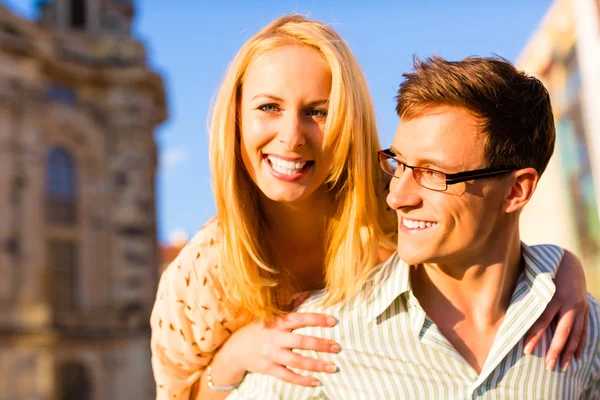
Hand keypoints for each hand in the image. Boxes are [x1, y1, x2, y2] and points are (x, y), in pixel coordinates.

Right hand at [226, 312, 339, 385]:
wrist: (235, 349)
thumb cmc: (258, 330)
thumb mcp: (270, 316)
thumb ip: (289, 306)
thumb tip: (306, 294)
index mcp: (277, 323)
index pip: (300, 319)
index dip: (317, 319)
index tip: (333, 321)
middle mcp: (275, 338)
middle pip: (301, 342)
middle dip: (320, 345)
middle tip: (337, 347)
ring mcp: (272, 355)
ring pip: (297, 361)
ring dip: (316, 365)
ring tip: (333, 367)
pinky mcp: (269, 369)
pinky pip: (288, 376)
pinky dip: (302, 380)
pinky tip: (317, 381)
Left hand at [524, 250, 587, 370]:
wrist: (569, 260)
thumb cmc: (543, 269)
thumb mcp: (532, 276)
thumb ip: (520, 288)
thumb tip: (499, 296)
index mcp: (553, 295)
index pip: (542, 320)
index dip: (534, 335)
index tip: (526, 350)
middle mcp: (568, 303)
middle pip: (562, 331)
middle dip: (555, 350)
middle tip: (547, 366)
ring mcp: (579, 307)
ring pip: (575, 334)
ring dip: (568, 352)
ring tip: (562, 368)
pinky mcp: (585, 309)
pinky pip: (584, 329)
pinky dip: (581, 344)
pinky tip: (576, 357)